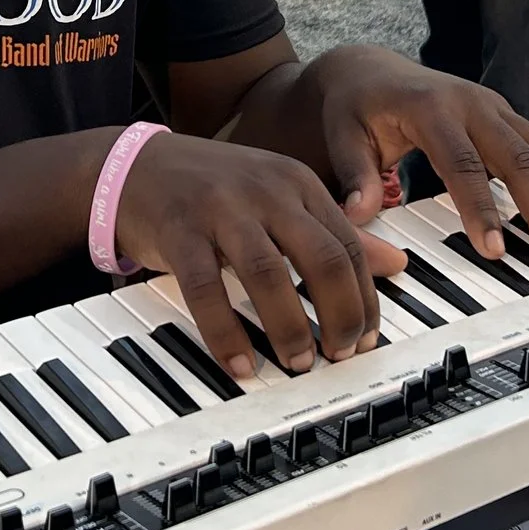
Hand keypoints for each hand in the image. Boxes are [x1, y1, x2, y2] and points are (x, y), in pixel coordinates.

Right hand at [114, 133, 402, 379]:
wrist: (133, 166)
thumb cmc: (212, 188)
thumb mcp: (279, 198)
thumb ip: (333, 230)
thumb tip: (395, 263)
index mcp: (296, 182)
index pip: (347, 244)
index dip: (364, 298)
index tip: (367, 339)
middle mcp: (265, 190)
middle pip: (321, 256)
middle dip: (340, 314)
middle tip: (340, 354)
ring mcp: (220, 207)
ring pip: (268, 272)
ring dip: (290, 326)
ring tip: (298, 362)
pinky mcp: (179, 230)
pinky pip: (207, 289)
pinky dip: (226, 333)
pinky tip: (239, 364)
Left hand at [309, 46, 528, 267]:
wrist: (369, 71)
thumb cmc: (355, 107)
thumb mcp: (342, 136)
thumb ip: (353, 174)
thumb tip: (359, 214)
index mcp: (431, 108)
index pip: (462, 163)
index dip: (480, 208)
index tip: (495, 251)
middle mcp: (471, 103)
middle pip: (518, 156)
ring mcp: (494, 107)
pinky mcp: (505, 117)